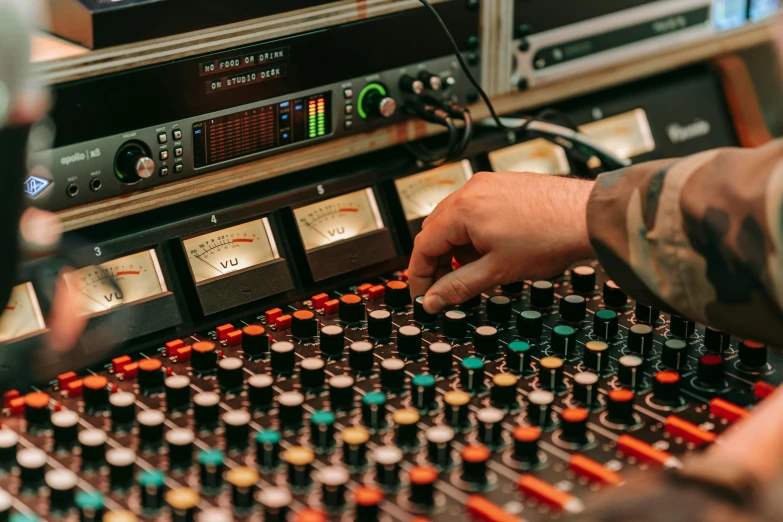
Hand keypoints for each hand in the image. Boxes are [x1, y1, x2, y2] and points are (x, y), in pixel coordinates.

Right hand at [407, 171, 594, 313]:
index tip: (424, 296)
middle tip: (444, 288)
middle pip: (435, 230)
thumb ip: (458, 287)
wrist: (591, 217)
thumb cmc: (552, 237)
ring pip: (455, 219)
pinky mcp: (505, 185)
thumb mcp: (497, 271)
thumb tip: (434, 300)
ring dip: (455, 247)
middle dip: (436, 261)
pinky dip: (473, 232)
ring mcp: (490, 184)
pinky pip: (475, 209)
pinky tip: (489, 251)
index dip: (419, 276)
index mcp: (463, 209)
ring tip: (472, 271)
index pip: (423, 245)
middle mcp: (472, 190)